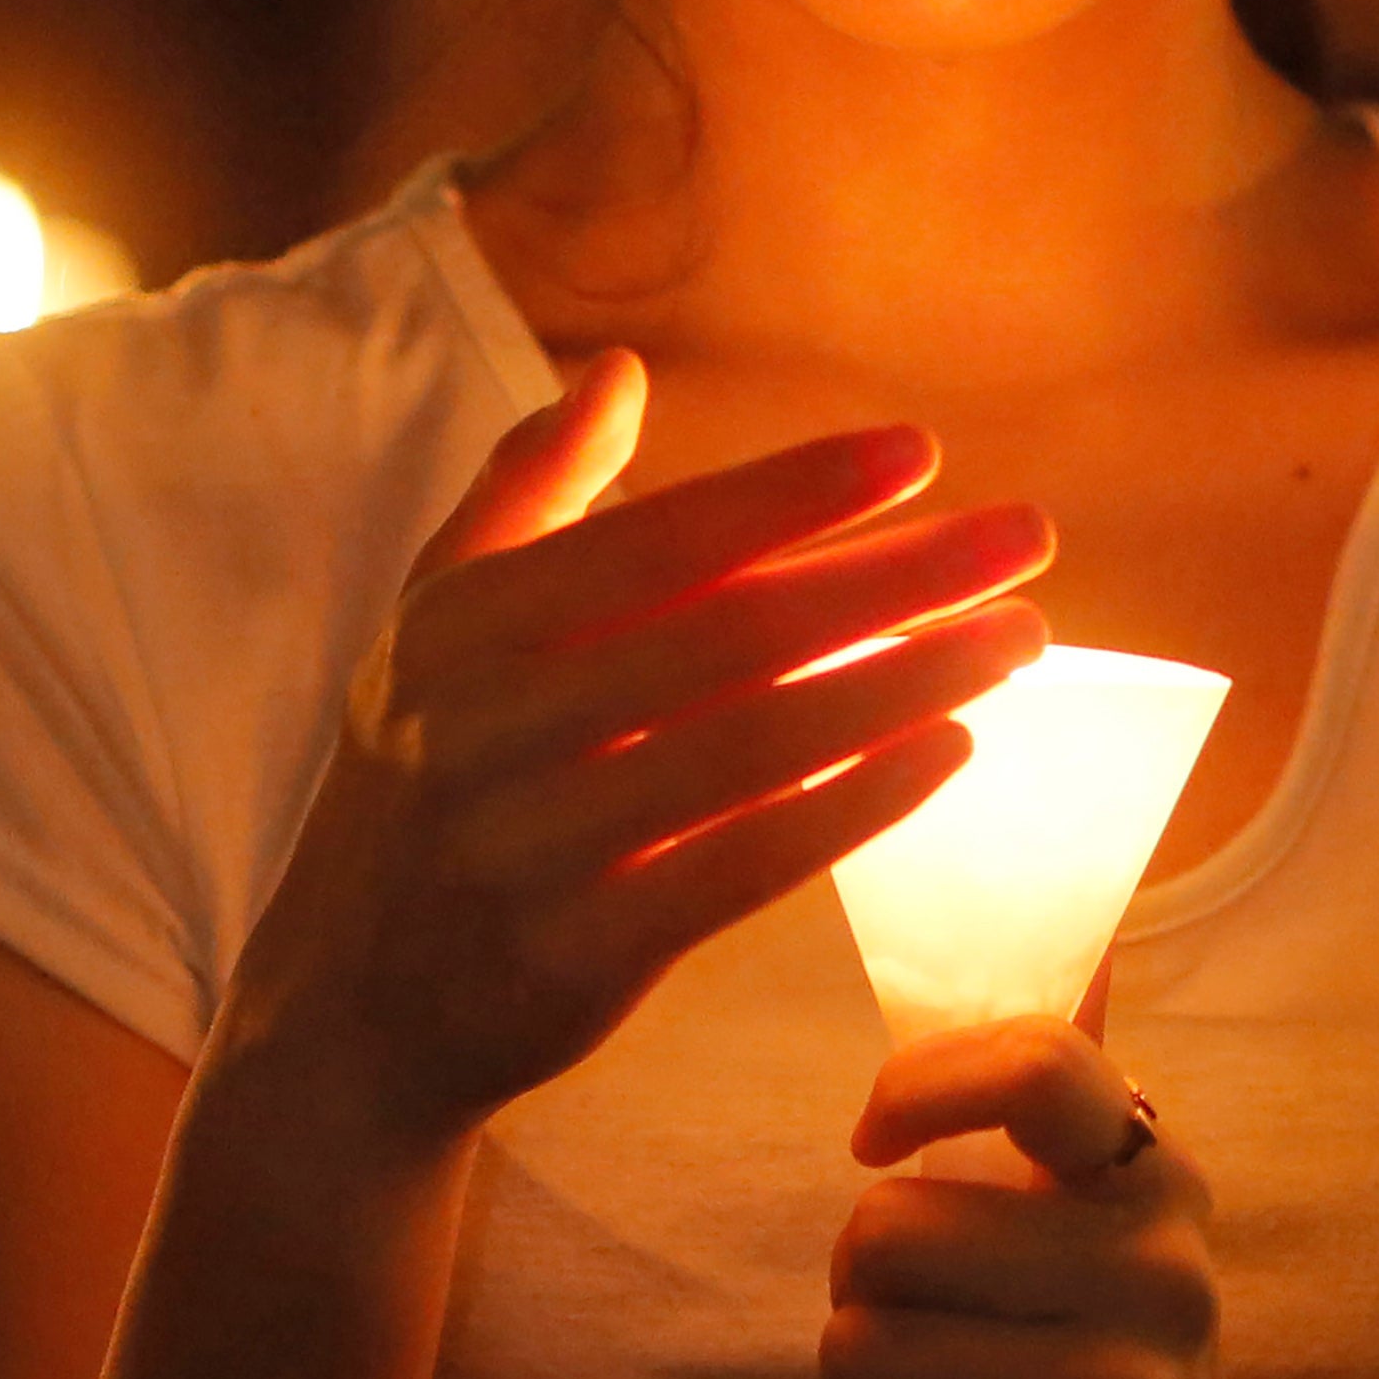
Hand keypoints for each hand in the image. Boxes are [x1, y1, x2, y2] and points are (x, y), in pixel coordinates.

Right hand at [214, 351, 1047, 1159]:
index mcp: (462, 625)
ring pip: (757, 746)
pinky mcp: (580, 954)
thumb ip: (526, 491)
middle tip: (1029, 537)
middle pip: (734, 632)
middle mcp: (487, 727)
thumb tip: (618, 370)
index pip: (661, 537)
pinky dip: (856, 804)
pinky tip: (952, 748)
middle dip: (895, 577)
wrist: (349, 1008)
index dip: (797, 490)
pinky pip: (746, 864)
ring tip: (1018, 635)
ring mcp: (533, 847)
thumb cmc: (427, 782)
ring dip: (906, 682)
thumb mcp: (436, 627)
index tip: (924, 451)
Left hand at [825, 1018, 1257, 1378]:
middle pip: (881, 1234)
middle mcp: (1161, 1272)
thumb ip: (1068, 1107)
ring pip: (856, 1351)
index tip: (877, 1142)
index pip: (1034, 1062)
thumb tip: (1076, 937)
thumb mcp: (1111, 1243)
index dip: (917, 1084)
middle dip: (860, 1303)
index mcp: (1159, 1183)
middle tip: (930, 1349)